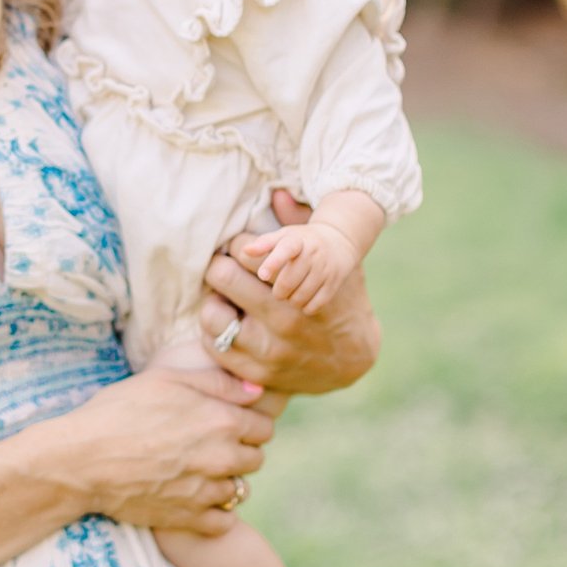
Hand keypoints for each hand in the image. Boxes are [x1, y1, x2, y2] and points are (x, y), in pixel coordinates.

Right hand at [35, 361, 277, 537]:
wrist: (82, 460)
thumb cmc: (119, 411)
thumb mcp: (166, 379)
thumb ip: (217, 383)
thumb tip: (257, 392)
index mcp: (221, 420)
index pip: (264, 427)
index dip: (246, 423)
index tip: (224, 422)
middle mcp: (222, 458)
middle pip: (256, 458)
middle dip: (238, 451)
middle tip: (207, 445)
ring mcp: (207, 492)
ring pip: (240, 490)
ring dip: (225, 481)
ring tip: (195, 471)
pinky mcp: (190, 519)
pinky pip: (224, 521)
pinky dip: (214, 512)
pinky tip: (192, 497)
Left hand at [199, 188, 380, 394]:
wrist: (353, 358)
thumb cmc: (338, 298)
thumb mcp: (331, 261)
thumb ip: (301, 226)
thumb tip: (278, 193)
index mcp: (299, 283)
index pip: (245, 248)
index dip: (239, 244)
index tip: (243, 250)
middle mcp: (283, 316)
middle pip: (224, 274)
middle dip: (221, 266)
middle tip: (225, 268)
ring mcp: (268, 349)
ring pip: (213, 314)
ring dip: (214, 300)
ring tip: (223, 296)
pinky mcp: (257, 373)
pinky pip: (216, 346)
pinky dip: (216, 331)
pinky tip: (228, 320)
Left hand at [240, 222, 358, 312]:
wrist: (338, 241)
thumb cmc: (301, 241)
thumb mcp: (284, 236)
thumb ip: (264, 243)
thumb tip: (245, 251)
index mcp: (297, 240)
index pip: (286, 249)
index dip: (273, 262)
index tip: (262, 274)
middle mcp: (313, 253)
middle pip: (288, 282)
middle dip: (279, 291)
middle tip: (279, 290)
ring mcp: (326, 269)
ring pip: (300, 297)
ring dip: (292, 300)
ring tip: (291, 294)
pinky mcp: (334, 283)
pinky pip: (315, 305)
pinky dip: (306, 307)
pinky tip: (304, 300)